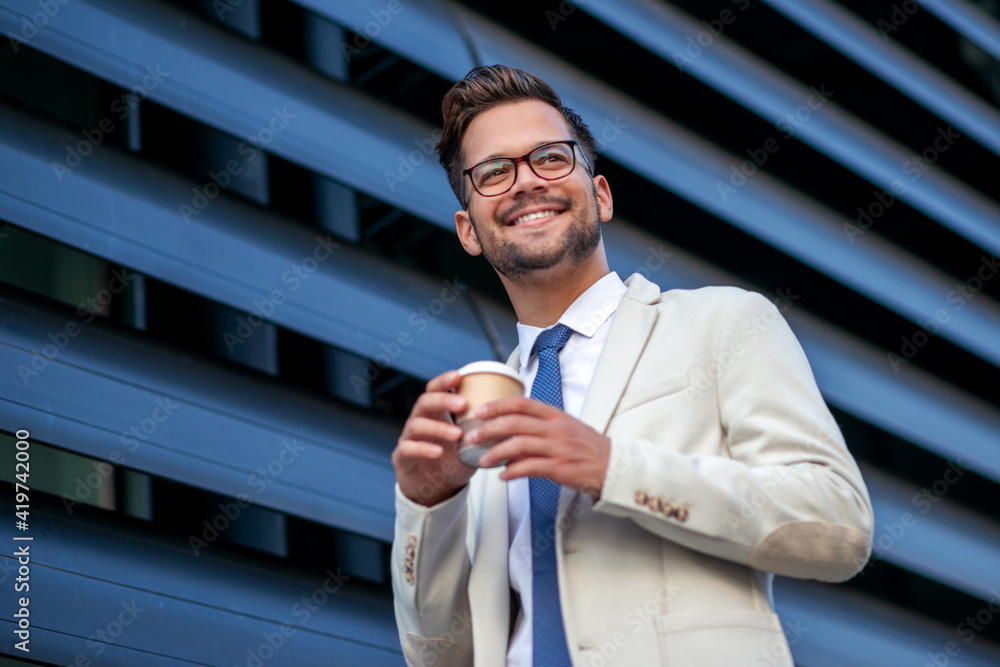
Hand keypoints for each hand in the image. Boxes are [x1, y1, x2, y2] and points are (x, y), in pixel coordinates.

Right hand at [392, 370, 475, 506]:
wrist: (435, 488)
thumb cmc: (454, 460)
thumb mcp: (471, 442)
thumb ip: (485, 429)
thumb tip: (515, 417)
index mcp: (436, 413)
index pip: (435, 389)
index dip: (444, 381)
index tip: (458, 376)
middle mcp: (420, 420)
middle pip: (425, 402)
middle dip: (443, 400)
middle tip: (463, 404)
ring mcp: (409, 438)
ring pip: (416, 424)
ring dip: (438, 427)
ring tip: (457, 434)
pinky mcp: (402, 457)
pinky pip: (408, 448)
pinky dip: (422, 448)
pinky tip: (438, 451)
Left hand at [471, 397, 610, 499]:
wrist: (613, 466)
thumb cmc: (588, 447)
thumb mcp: (567, 426)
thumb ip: (542, 424)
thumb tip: (513, 427)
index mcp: (555, 415)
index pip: (522, 403)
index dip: (498, 405)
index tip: (480, 410)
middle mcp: (555, 428)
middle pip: (515, 423)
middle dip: (488, 429)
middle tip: (471, 436)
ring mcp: (558, 448)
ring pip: (518, 446)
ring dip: (495, 453)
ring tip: (482, 460)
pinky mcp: (559, 468)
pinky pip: (529, 468)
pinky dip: (512, 472)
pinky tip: (503, 476)